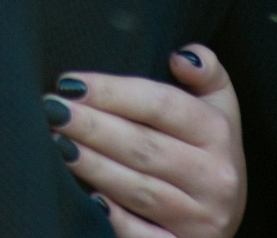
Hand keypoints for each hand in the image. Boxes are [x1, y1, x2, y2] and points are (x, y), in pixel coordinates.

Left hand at [47, 51, 244, 237]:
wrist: (223, 215)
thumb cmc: (206, 151)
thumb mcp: (219, 106)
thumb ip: (206, 72)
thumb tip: (181, 56)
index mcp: (219, 135)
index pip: (162, 105)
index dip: (113, 92)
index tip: (70, 83)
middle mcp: (214, 178)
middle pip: (144, 146)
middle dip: (92, 126)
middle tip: (52, 110)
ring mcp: (200, 218)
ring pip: (137, 188)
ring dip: (92, 165)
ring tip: (57, 142)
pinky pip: (141, 235)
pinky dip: (113, 217)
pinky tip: (86, 197)